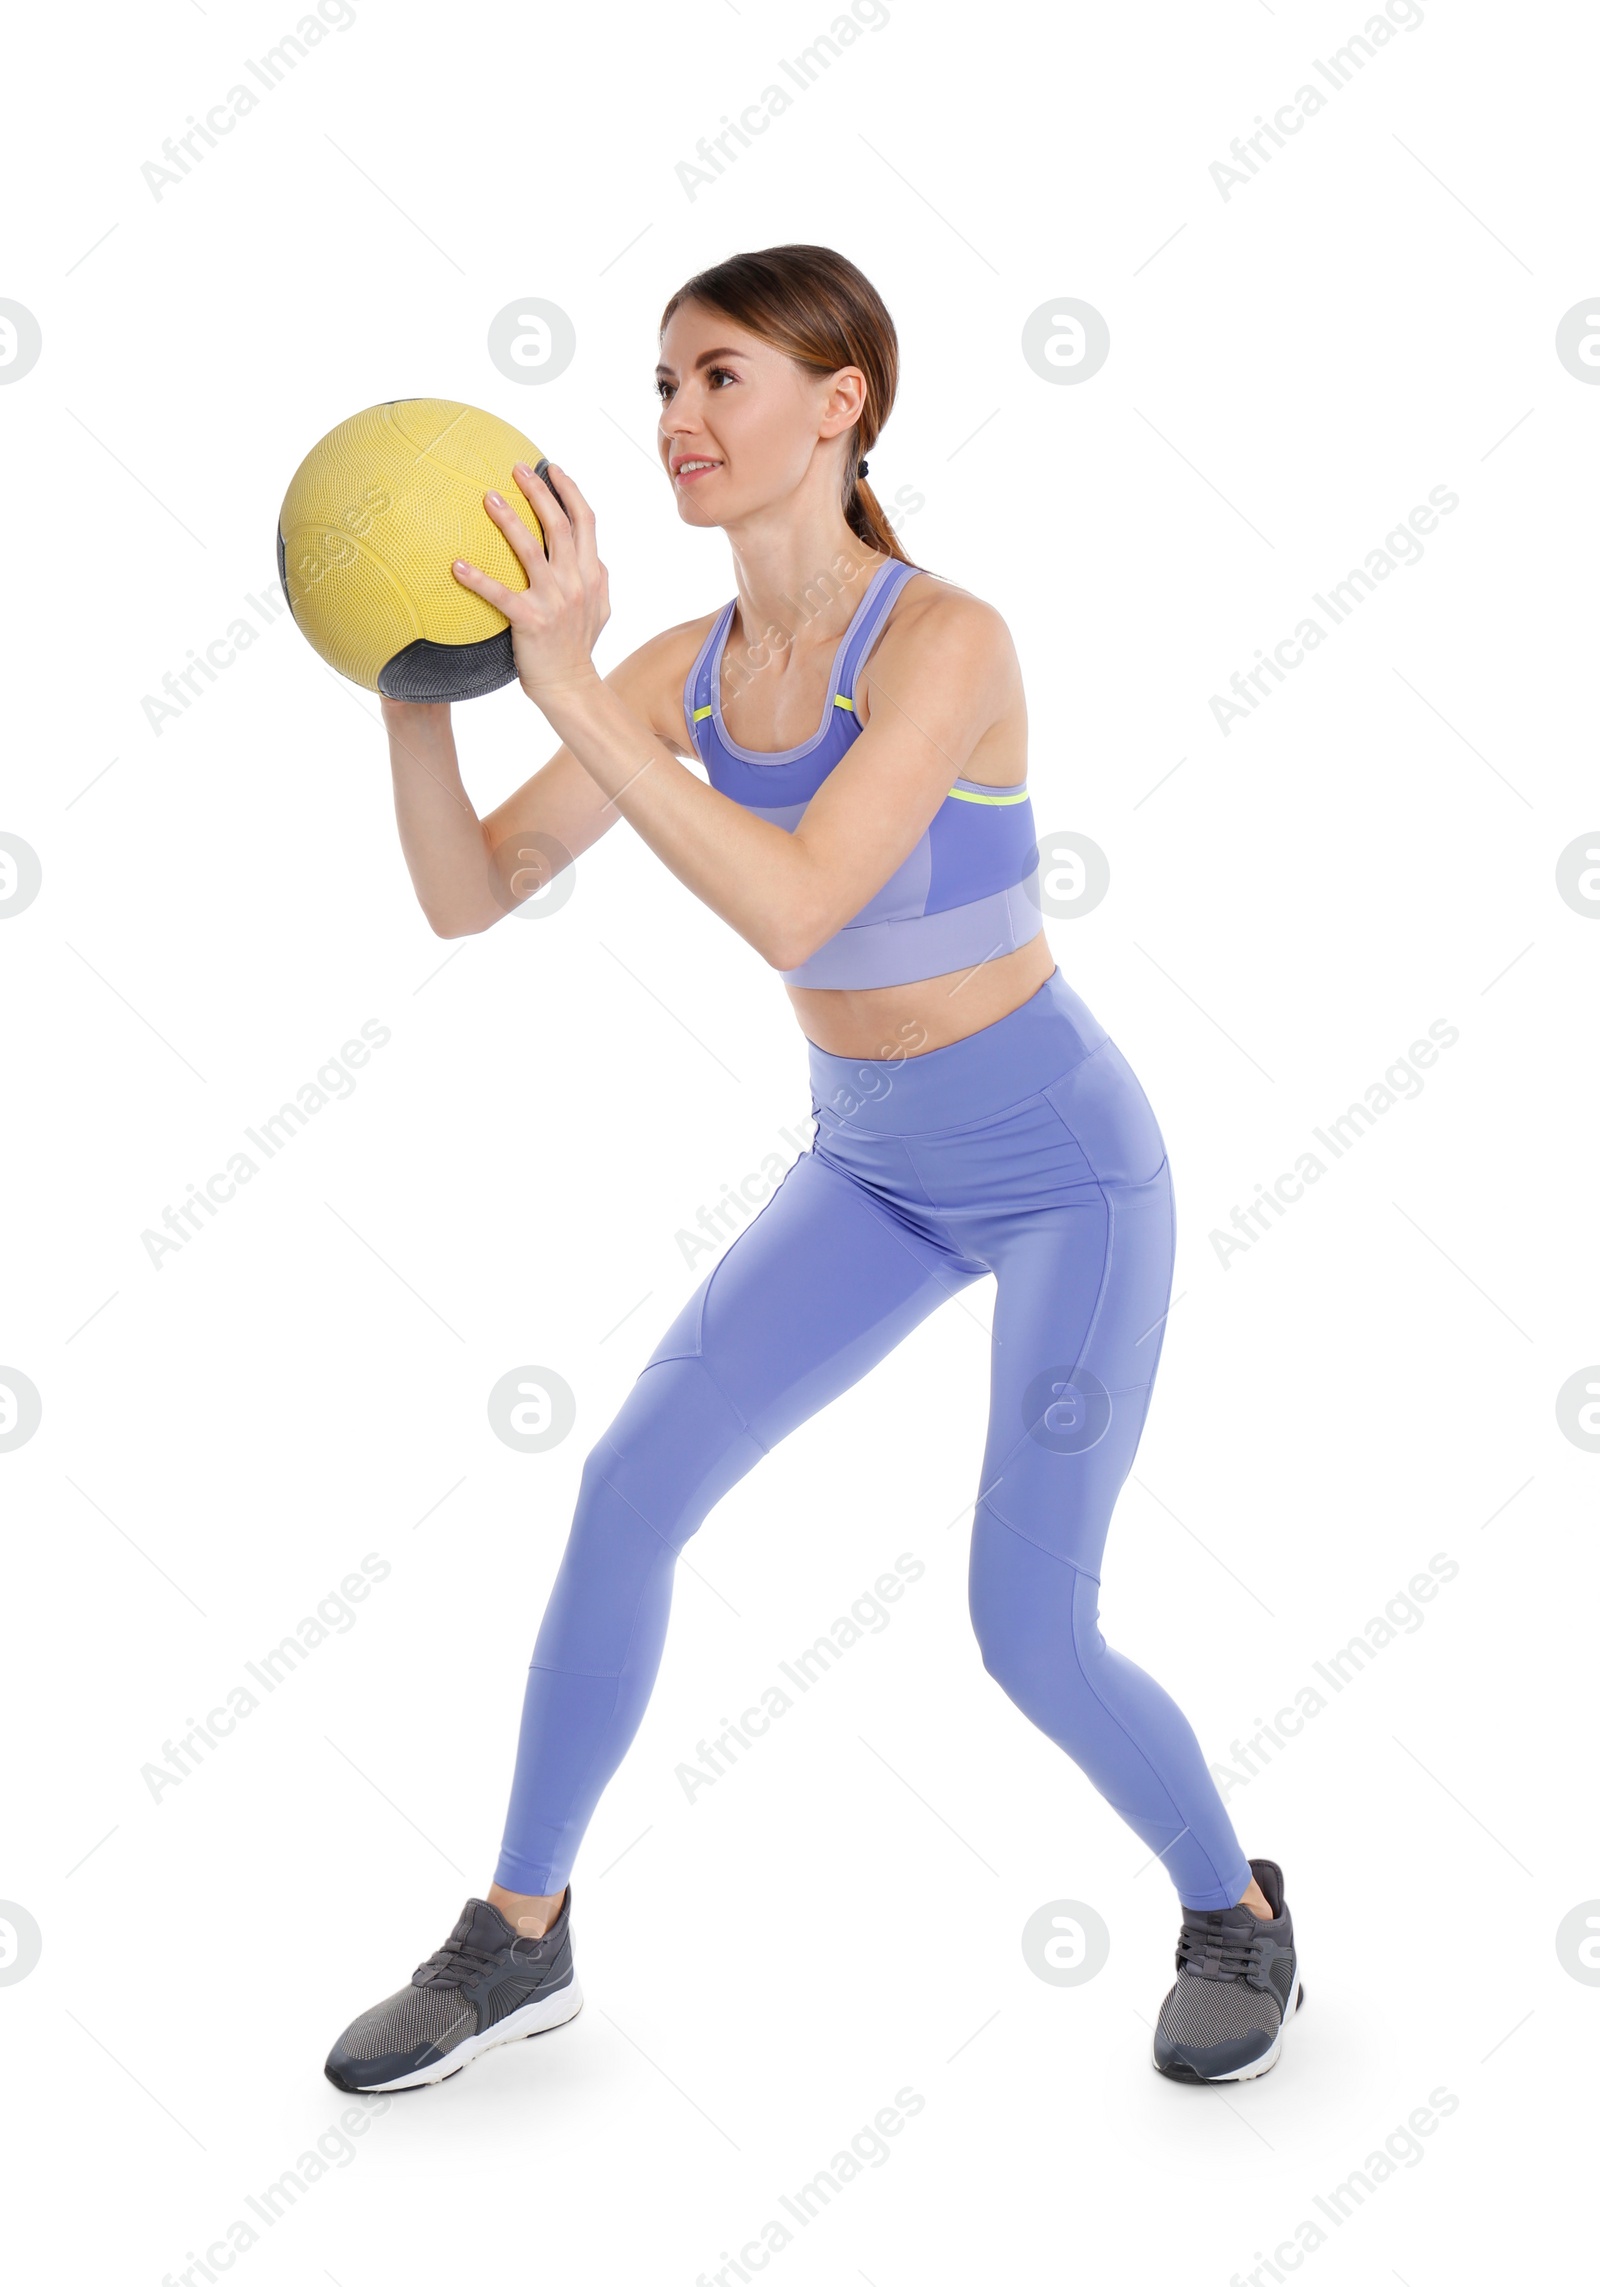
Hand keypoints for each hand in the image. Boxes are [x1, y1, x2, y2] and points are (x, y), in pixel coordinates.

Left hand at [452, 461, 610, 705]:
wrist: (571, 688)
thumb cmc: (578, 649)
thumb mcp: (599, 610)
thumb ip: (596, 579)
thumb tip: (593, 556)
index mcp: (591, 575)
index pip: (586, 522)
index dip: (570, 491)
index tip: (552, 468)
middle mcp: (576, 583)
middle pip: (559, 526)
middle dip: (539, 491)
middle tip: (516, 468)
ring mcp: (555, 602)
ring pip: (531, 551)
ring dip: (509, 520)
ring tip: (487, 497)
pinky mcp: (531, 622)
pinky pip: (500, 595)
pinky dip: (478, 579)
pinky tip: (457, 565)